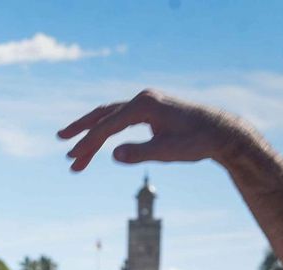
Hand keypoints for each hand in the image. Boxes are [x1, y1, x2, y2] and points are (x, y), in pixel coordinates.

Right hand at [58, 89, 256, 173]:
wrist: (220, 132)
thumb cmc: (197, 142)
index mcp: (145, 106)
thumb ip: (140, 153)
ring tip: (75, 150)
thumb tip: (113, 154)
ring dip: (92, 133)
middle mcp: (143, 99)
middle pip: (104, 115)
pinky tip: (100, 143)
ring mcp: (147, 103)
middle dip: (82, 130)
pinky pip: (121, 118)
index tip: (72, 157)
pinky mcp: (151, 110)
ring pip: (111, 117)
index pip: (109, 125)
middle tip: (61, 141)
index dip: (89, 143)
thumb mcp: (168, 151)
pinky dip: (107, 130)